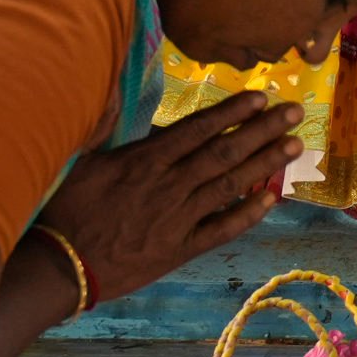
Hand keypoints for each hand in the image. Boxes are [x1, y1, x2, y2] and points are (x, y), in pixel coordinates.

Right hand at [39, 95, 298, 307]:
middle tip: (295, 112)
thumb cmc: (65, 210)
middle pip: (224, 152)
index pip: (198, 129)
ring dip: (265, 163)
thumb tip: (116, 90)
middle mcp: (169, 185)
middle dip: (262, 130)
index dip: (232, 112)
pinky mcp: (180, 249)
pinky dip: (248, 213)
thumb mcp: (79, 159)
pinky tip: (272, 198)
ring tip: (295, 145)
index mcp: (145, 160)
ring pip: (230, 185)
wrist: (61, 266)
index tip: (260, 97)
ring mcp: (178, 218)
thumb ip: (106, 125)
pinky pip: (222, 228)